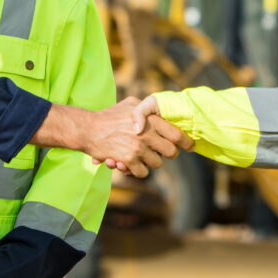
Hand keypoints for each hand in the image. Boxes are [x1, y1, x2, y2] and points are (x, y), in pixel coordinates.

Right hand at [40, 96, 192, 176]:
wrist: (87, 129)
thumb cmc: (108, 116)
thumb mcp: (130, 104)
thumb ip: (146, 109)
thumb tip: (160, 112)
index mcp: (149, 120)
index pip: (176, 134)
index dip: (186, 142)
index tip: (190, 146)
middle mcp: (146, 134)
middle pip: (171, 152)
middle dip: (167, 154)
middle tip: (160, 152)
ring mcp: (138, 148)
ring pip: (157, 164)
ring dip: (150, 162)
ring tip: (141, 157)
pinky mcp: (128, 160)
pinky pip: (143, 173)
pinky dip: (138, 171)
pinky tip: (130, 165)